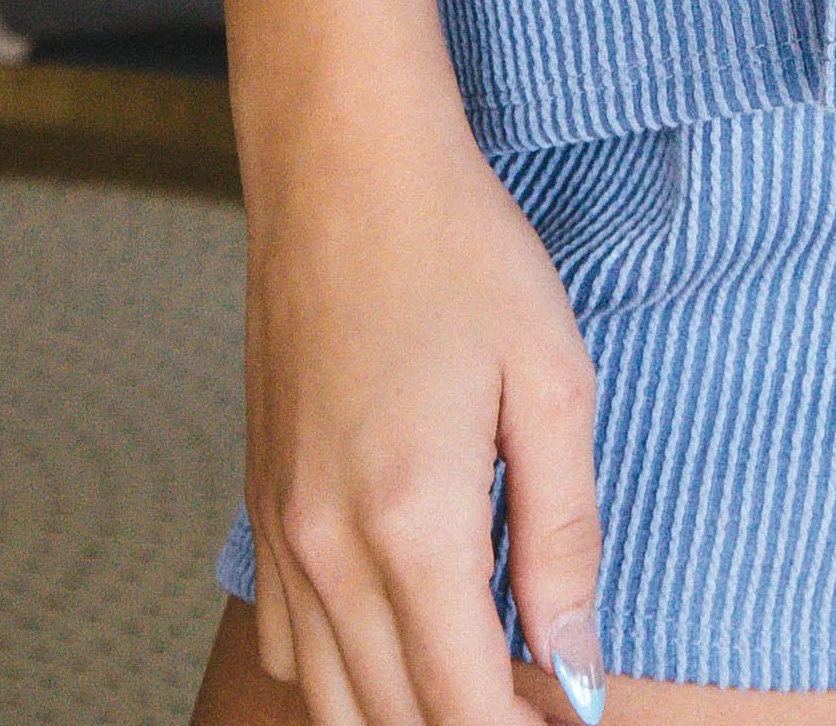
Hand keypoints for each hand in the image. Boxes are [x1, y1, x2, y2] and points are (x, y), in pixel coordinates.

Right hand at [239, 60, 606, 724]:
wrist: (345, 166)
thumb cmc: (458, 251)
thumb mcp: (552, 381)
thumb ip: (563, 535)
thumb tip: (576, 658)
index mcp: (410, 522)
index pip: (462, 708)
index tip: (574, 725)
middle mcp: (326, 549)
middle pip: (394, 722)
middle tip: (542, 705)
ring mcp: (279, 534)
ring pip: (331, 703)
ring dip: (407, 715)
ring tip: (485, 683)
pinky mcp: (259, 507)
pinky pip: (291, 647)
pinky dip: (345, 678)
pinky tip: (406, 640)